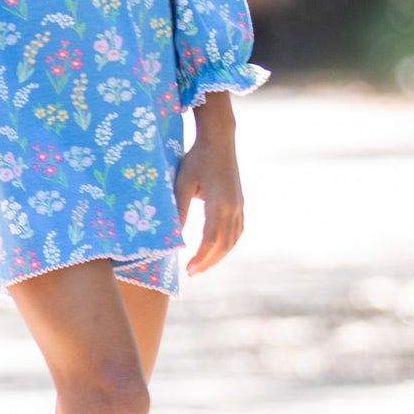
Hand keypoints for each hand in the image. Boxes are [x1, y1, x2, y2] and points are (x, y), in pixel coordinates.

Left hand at [175, 93, 242, 275]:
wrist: (219, 141)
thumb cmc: (196, 160)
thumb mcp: (182, 184)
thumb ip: (179, 210)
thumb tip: (173, 237)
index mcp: (219, 204)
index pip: (210, 240)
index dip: (200, 257)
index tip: (188, 270)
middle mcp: (233, 208)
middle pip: (224, 244)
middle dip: (208, 261)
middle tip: (192, 272)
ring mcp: (239, 206)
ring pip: (233, 239)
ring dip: (219, 255)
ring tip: (202, 264)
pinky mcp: (240, 203)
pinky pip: (237, 230)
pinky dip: (227, 243)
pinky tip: (216, 248)